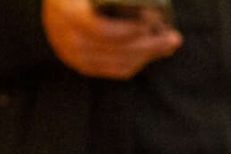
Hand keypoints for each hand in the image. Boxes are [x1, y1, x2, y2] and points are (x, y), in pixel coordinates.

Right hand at [43, 0, 180, 78]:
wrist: (56, 2)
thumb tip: (151, 9)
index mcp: (66, 13)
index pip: (100, 29)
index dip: (128, 28)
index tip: (152, 20)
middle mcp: (66, 38)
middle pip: (117, 49)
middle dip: (150, 44)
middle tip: (174, 37)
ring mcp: (74, 56)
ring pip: (121, 62)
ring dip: (149, 54)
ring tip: (168, 43)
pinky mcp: (84, 66)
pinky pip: (118, 70)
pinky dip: (139, 61)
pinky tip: (153, 51)